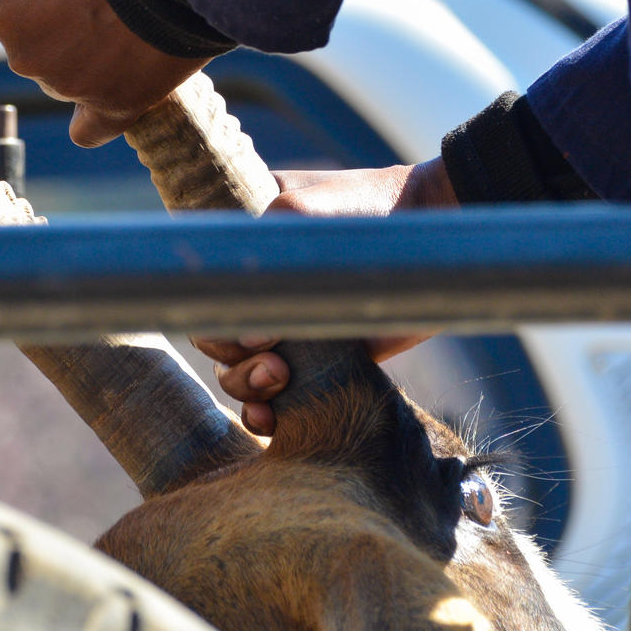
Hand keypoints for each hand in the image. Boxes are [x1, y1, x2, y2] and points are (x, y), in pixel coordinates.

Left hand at [0, 0, 209, 146]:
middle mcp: (21, 54)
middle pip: (27, 42)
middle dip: (53, 19)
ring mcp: (68, 85)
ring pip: (66, 74)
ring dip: (88, 51)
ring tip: (132, 13)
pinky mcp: (117, 106)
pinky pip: (93, 127)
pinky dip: (99, 116)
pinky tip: (109, 99)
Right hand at [193, 160, 455, 433]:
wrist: (436, 237)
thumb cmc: (368, 211)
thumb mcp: (300, 211)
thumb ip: (258, 256)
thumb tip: (245, 333)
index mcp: (243, 243)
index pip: (194, 284)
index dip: (207, 309)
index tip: (246, 319)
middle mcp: (258, 287)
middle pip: (211, 334)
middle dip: (229, 353)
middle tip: (274, 356)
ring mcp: (288, 324)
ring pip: (235, 370)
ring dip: (245, 385)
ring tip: (280, 379)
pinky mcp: (319, 360)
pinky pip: (274, 398)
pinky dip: (263, 413)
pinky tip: (270, 418)